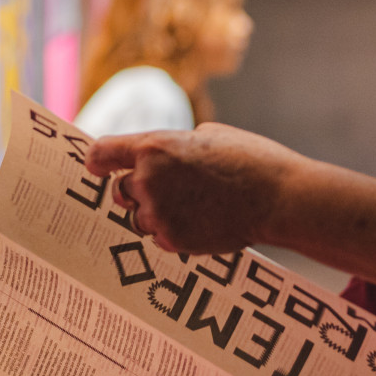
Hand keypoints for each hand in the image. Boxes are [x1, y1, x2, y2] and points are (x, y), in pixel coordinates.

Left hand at [86, 123, 306, 253]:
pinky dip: (175, 232)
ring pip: (140, 218)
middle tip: (166, 189)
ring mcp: (159, 214)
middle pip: (121, 191)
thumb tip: (165, 157)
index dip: (97, 160)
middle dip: (138, 191)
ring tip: (194, 206)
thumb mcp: (208, 135)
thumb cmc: (250, 159)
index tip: (97, 167)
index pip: (102, 153)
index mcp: (153, 147)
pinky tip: (203, 221)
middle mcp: (148, 181)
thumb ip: (175, 147)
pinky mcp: (173, 240)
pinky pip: (161, 237)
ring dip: (157, 214)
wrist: (278, 197)